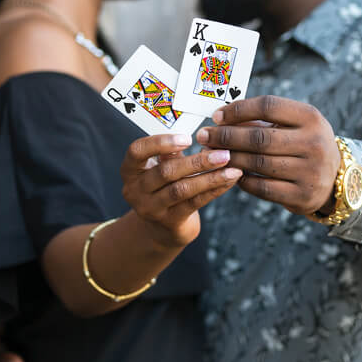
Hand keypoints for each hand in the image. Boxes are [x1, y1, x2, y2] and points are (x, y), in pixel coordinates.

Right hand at [120, 133, 240, 248]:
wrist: (163, 226)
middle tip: (223, 153)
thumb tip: (201, 135)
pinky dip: (214, 190)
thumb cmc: (164, 187)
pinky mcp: (169, 222)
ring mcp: (151, 208)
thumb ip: (171, 153)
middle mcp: (135, 190)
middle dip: (197, 161)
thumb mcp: (160, 167)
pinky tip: (229, 181)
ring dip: (210, 177)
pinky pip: (195, 203)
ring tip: (232, 168)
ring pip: (182, 189)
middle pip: (166, 172)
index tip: (188, 138)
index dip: (160, 143)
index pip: (137, 151)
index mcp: (130, 170)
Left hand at [195, 95, 339, 215]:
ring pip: (257, 163)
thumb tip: (220, 120)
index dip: (238, 110)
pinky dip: (241, 179)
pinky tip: (229, 172)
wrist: (335, 178)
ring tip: (210, 155)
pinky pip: (262, 188)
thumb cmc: (304, 143)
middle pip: (259, 137)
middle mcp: (314, 143)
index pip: (268, 106)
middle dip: (226, 136)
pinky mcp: (302, 196)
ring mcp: (310, 172)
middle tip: (204, 136)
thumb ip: (262, 120)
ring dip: (228, 158)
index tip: (216, 116)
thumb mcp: (295, 124)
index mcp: (311, 118)